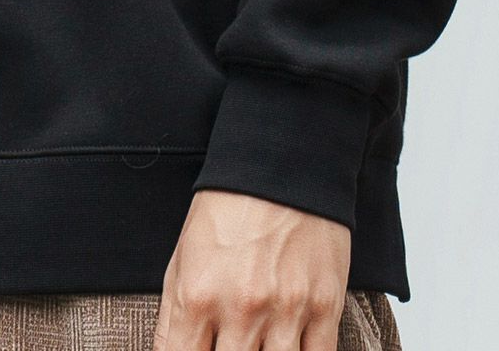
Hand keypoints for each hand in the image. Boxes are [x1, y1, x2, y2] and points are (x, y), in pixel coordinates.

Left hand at [152, 188, 351, 350]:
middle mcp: (241, 308)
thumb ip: (173, 319)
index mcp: (197, 296)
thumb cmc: (225, 211)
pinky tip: (291, 347)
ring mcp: (286, 310)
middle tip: (233, 344)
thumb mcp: (183, 258)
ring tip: (256, 345)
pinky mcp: (325, 307)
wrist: (281, 165)